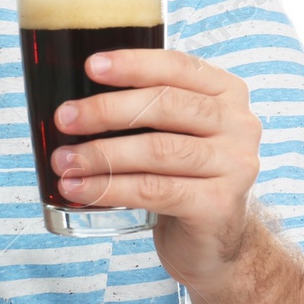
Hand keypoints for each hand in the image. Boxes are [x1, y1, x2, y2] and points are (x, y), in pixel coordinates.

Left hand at [51, 48, 263, 288]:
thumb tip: (75, 100)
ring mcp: (235, 166)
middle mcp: (239, 124)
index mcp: (226, 93)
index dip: (133, 64)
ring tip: (64, 161)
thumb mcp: (174, 131)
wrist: (215, 239)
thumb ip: (145, 107)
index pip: (178, 67)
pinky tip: (79, 189)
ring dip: (102, 155)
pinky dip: (110, 188)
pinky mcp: (219, 205)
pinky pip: (155, 190)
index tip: (91, 66)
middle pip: (165, 106)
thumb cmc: (182, 174)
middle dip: (107, 110)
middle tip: (64, 119)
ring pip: (157, 150)